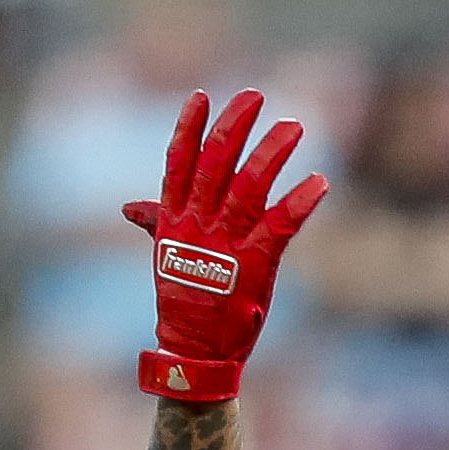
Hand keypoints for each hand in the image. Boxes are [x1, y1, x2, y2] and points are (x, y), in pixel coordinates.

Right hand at [122, 89, 326, 405]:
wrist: (194, 353)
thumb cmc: (183, 303)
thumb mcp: (165, 258)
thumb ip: (156, 223)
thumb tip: (129, 207)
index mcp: (173, 220)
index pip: (178, 162)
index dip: (189, 127)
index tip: (203, 96)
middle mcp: (196, 225)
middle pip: (215, 161)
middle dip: (235, 125)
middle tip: (255, 96)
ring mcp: (225, 243)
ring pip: (250, 184)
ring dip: (273, 152)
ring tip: (294, 126)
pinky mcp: (255, 264)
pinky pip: (281, 224)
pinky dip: (301, 201)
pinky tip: (319, 181)